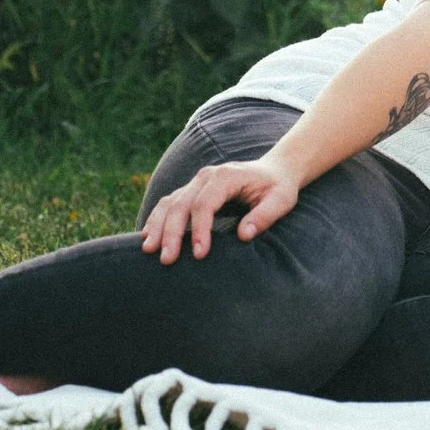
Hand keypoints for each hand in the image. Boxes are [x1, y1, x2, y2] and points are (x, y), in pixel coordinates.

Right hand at [139, 156, 299, 263]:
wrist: (273, 170)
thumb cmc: (278, 188)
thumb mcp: (281, 200)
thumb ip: (265, 216)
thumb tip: (244, 235)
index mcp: (226, 176)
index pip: (205, 203)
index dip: (200, 229)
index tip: (199, 253)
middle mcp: (206, 176)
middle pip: (181, 203)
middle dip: (171, 232)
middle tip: (167, 259)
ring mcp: (196, 182)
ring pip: (169, 202)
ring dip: (157, 226)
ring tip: (149, 250)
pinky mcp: (191, 190)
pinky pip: (169, 203)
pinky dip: (157, 219)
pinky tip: (148, 236)